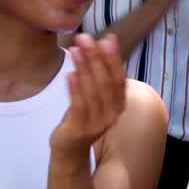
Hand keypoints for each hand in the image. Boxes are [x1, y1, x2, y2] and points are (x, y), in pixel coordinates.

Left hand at [52, 34, 126, 154]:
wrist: (69, 149)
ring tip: (76, 50)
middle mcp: (112, 114)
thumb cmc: (81, 117)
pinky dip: (75, 88)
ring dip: (84, 68)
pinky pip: (79, 105)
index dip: (114, 57)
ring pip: (93, 91)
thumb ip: (97, 76)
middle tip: (86, 38)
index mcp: (118, 104)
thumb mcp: (93, 96)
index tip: (107, 38)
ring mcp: (97, 124)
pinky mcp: (80, 130)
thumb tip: (97, 45)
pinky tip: (70, 73)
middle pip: (106, 82)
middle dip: (97, 57)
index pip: (119, 77)